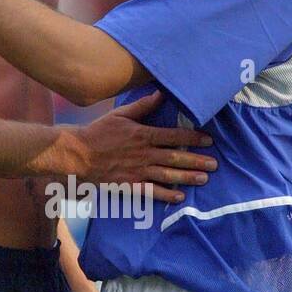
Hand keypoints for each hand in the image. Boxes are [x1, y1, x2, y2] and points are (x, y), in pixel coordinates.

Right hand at [75, 91, 216, 202]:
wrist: (77, 154)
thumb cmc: (98, 132)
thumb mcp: (120, 114)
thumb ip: (143, 106)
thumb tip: (161, 94)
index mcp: (143, 135)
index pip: (174, 136)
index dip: (193, 138)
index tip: (209, 141)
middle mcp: (144, 154)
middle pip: (175, 157)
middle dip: (197, 160)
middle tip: (214, 164)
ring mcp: (138, 171)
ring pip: (168, 174)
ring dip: (187, 177)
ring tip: (204, 178)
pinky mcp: (129, 185)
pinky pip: (151, 191)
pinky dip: (166, 195)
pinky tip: (180, 197)